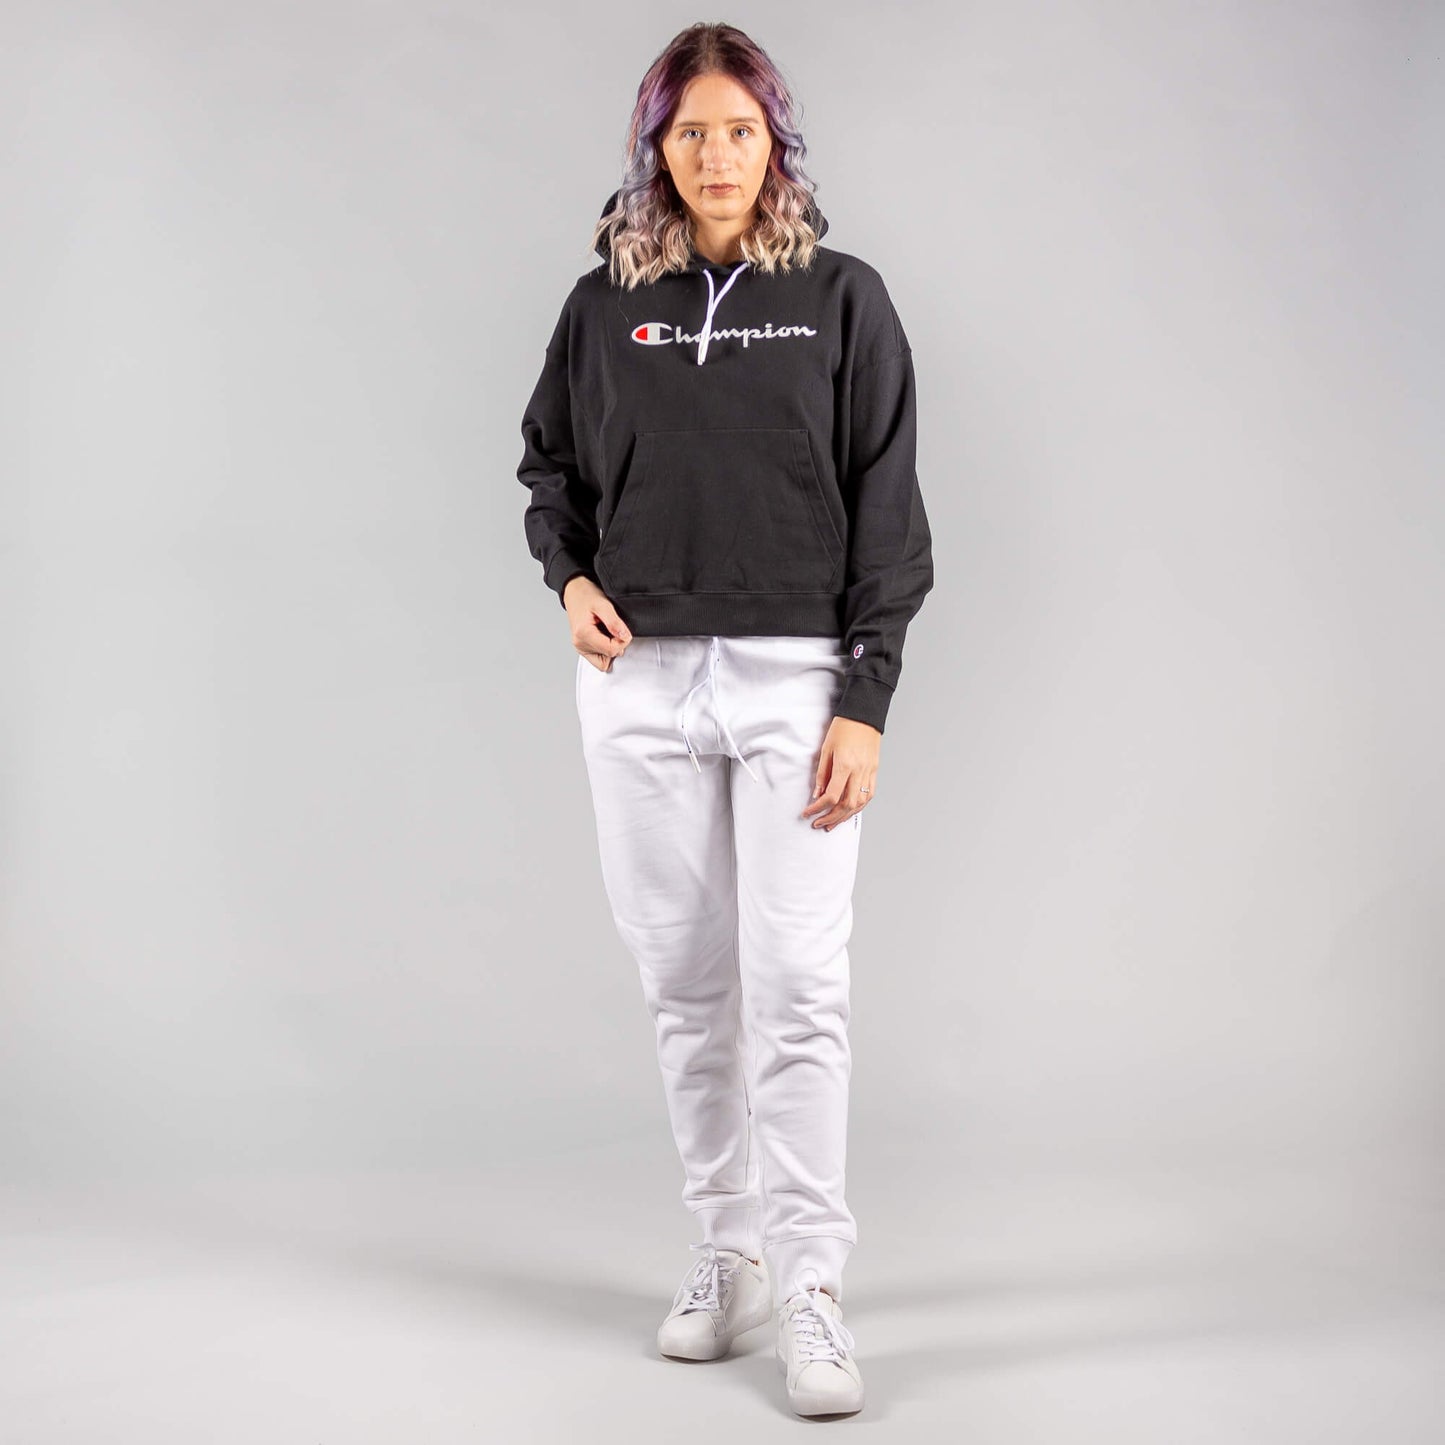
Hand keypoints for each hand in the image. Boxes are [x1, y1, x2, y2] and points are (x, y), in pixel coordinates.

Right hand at [565, 574, 631, 669]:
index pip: (611, 650)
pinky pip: (599, 658)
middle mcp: (580, 644)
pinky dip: (606, 649)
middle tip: (615, 629)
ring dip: (612, 649)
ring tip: (609, 631)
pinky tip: (606, 636)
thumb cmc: (586, 595)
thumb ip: (614, 622)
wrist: (575, 592)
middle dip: (617, 645)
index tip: (623, 630)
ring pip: (604, 661)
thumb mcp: (603, 604)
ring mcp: (580, 647)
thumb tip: (624, 636)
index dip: (623, 641)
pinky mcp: (583, 648)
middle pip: (608, 658)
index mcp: (583, 634)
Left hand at [801, 716, 879, 830]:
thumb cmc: (843, 728)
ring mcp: (869, 772)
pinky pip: (869, 795)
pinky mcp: (875, 771)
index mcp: (845, 765)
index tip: (808, 813)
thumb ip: (822, 774)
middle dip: (831, 818)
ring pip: (859, 804)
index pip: (832, 796)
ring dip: (845, 816)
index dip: (818, 808)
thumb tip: (818, 794)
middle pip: (846, 805)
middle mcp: (859, 772)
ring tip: (832, 823)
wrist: (864, 715)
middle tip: (818, 823)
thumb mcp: (826, 748)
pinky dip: (858, 807)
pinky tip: (849, 811)